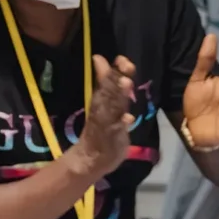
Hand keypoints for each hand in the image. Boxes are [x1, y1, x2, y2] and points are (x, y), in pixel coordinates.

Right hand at [73, 54, 135, 177]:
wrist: (90, 160)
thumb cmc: (101, 130)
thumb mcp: (104, 105)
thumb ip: (106, 84)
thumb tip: (100, 59)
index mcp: (101, 100)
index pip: (106, 81)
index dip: (113, 69)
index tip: (120, 58)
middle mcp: (103, 109)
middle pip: (110, 90)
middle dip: (117, 77)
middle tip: (125, 65)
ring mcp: (107, 124)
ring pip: (114, 107)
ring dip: (120, 95)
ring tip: (127, 83)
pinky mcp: (112, 140)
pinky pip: (117, 131)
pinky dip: (122, 124)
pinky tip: (128, 119)